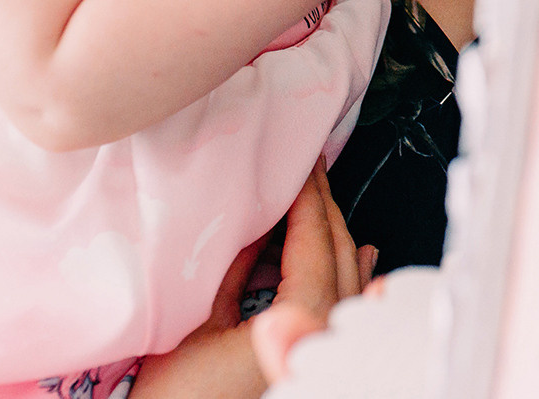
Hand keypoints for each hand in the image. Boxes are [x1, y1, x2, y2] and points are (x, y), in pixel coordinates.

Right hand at [130, 167, 371, 398]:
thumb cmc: (175, 398)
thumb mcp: (198, 322)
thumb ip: (236, 267)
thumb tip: (258, 218)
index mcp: (302, 319)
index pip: (314, 242)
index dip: (307, 198)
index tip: (303, 162)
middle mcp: (325, 336)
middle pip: (338, 259)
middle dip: (326, 212)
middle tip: (315, 172)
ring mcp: (323, 353)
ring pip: (348, 284)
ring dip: (341, 242)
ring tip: (332, 206)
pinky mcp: (309, 364)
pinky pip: (346, 312)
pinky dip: (355, 280)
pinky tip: (363, 262)